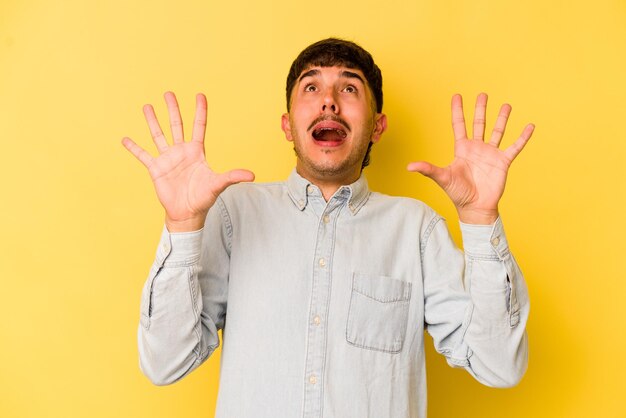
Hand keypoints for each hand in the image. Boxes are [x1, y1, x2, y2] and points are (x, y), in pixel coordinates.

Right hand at [122, 92, 254, 231]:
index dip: (200, 111)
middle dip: (173, 109)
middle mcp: (181, 151)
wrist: (187, 213)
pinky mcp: (156, 169)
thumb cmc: (203, 198)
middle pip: (177, 125)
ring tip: (147, 106)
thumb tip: (252, 175)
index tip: (200, 95)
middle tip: (169, 93)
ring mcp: (168, 159)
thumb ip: (232, 177)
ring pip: (158, 135)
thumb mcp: (218, 185)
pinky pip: (143, 155)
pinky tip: (125, 138)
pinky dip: (134, 148)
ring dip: (152, 121)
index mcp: (196, 151)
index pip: (199, 126)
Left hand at [407, 93, 533, 223]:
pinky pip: (515, 147)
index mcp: (462, 149)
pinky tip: (529, 126)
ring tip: (506, 105)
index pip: (459, 125)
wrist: (475, 208)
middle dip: (480, 109)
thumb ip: (428, 169)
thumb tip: (409, 166)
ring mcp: (491, 154)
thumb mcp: (442, 178)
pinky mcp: (503, 162)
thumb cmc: (457, 194)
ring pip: (497, 131)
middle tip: (482, 94)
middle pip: (479, 124)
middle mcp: (477, 148)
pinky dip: (523, 137)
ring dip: (502, 118)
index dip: (458, 111)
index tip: (457, 96)